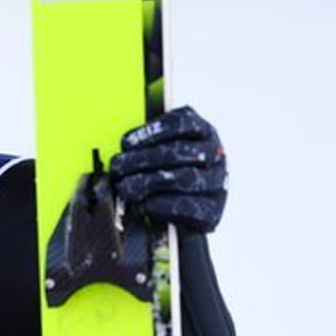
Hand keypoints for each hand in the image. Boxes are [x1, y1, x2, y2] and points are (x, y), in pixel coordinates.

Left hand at [110, 105, 227, 232]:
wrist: (179, 213)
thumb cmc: (163, 174)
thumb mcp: (156, 150)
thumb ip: (144, 144)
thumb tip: (124, 148)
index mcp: (202, 132)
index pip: (183, 123)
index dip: (152, 132)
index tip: (126, 144)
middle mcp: (215, 154)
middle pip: (180, 151)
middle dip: (143, 159)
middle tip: (118, 167)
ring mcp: (217, 183)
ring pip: (185, 177)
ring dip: (148, 182)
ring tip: (126, 188)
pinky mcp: (213, 211)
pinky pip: (189, 207)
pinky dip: (162, 205)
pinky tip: (144, 205)